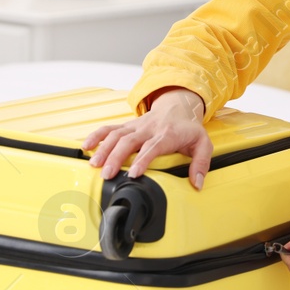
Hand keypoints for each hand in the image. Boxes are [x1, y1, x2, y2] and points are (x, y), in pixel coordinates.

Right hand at [83, 87, 212, 189]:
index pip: (153, 147)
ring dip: (104, 149)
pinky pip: (109, 128)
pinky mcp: (127, 126)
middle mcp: (149, 129)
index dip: (143, 159)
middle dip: (116, 157)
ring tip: (94, 165)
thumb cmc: (188, 129)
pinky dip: (97, 136)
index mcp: (167, 134)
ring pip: (116, 135)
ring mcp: (136, 126)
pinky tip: (86, 146)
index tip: (134, 173)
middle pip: (129, 141)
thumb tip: (197, 183)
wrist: (179, 106)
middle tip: (107, 174)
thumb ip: (201, 164)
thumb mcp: (203, 144)